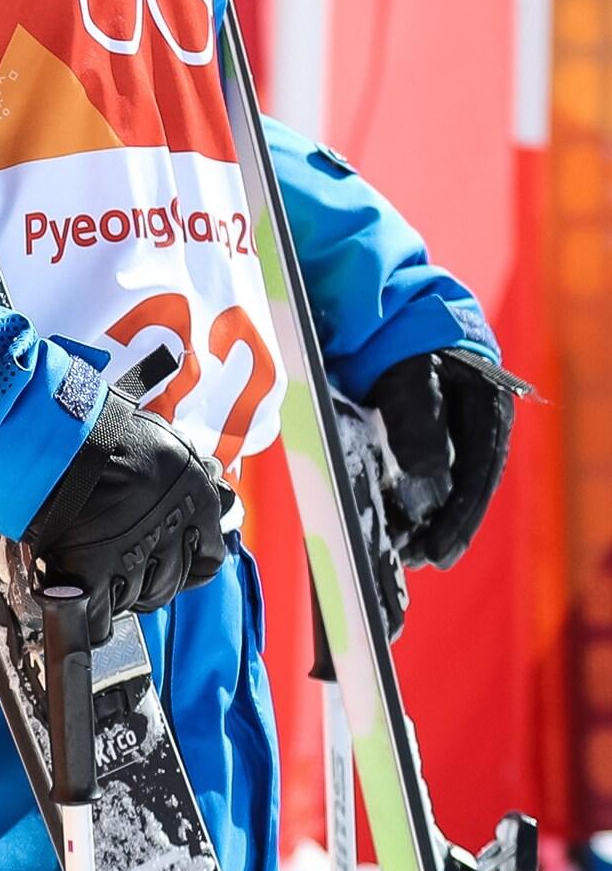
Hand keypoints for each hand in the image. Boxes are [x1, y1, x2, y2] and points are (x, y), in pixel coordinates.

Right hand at [27, 359, 232, 644]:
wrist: (62, 435)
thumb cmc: (111, 430)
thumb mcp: (167, 443)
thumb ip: (189, 476)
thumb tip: (211, 489)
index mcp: (198, 501)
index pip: (210, 557)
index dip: (192, 561)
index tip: (175, 558)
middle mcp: (174, 534)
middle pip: (171, 584)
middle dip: (153, 581)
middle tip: (129, 566)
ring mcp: (134, 558)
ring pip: (137, 600)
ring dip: (121, 593)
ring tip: (100, 574)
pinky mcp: (94, 575)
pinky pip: (99, 620)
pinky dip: (92, 623)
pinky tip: (84, 610)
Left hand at [363, 347, 522, 568]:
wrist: (382, 309)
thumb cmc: (404, 337)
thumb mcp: (411, 376)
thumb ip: (420, 427)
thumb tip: (427, 491)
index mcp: (488, 408)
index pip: (481, 474)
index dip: (461, 518)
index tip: (439, 554)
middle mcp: (475, 423)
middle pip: (464, 486)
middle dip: (442, 527)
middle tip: (418, 561)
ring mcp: (452, 427)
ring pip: (445, 483)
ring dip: (426, 520)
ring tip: (405, 554)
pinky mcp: (424, 430)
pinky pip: (423, 472)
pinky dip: (411, 499)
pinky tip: (396, 524)